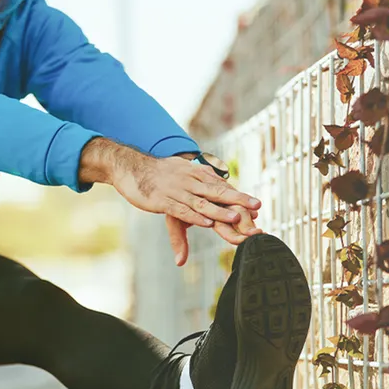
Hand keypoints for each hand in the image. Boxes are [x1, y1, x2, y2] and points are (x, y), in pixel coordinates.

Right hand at [77, 138, 262, 264]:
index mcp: (197, 175)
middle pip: (218, 192)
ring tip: (237, 218)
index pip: (222, 187)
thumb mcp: (181, 176)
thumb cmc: (158, 174)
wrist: (131, 166)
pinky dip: (194, 216)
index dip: (240, 197)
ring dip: (220, 211)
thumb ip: (197, 186)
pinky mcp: (162, 201)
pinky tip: (206, 223)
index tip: (258, 205)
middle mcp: (190, 181)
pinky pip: (181, 209)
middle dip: (239, 201)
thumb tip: (210, 194)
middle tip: (257, 206)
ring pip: (202, 203)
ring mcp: (177, 191)